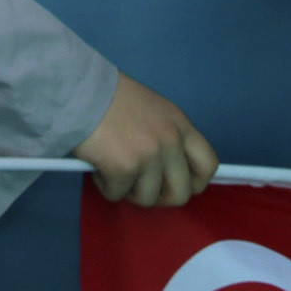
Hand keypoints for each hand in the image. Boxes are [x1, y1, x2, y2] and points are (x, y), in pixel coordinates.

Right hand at [75, 75, 218, 207]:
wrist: (81, 91)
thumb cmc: (113, 100)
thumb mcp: (154, 112)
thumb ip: (167, 138)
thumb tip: (166, 173)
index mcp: (181, 125)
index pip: (209, 165)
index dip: (193, 183)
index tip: (171, 183)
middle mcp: (171, 141)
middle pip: (181, 193)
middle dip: (158, 197)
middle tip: (138, 185)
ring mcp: (150, 156)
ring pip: (147, 199)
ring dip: (127, 190)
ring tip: (113, 169)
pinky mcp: (125, 168)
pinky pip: (117, 195)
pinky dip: (105, 186)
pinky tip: (97, 166)